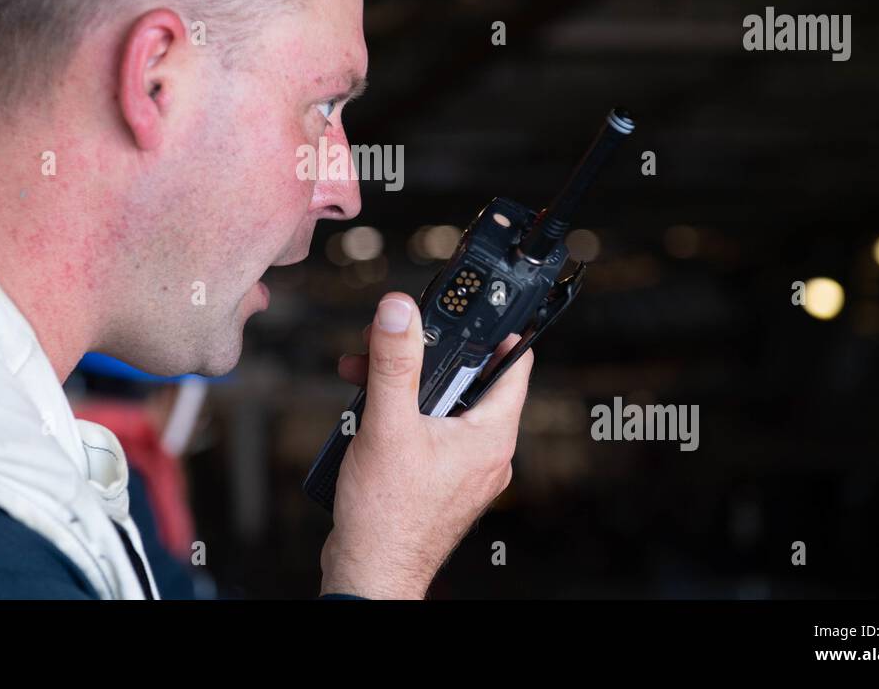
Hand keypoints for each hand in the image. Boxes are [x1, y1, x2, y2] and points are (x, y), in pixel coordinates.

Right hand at [319, 292, 533, 598]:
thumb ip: (395, 362)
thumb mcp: (389, 424)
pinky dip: (400, 415)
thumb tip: (399, 312)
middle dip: (425, 356)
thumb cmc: (388, 516)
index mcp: (490, 436)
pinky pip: (426, 432)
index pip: (513, 365)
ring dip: (403, 385)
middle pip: (467, 381)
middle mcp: (484, 453)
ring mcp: (461, 470)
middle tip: (394, 340)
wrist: (370, 572)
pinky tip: (366, 413)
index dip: (496, 330)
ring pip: (441, 407)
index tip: (476, 307)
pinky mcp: (436, 481)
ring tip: (365, 377)